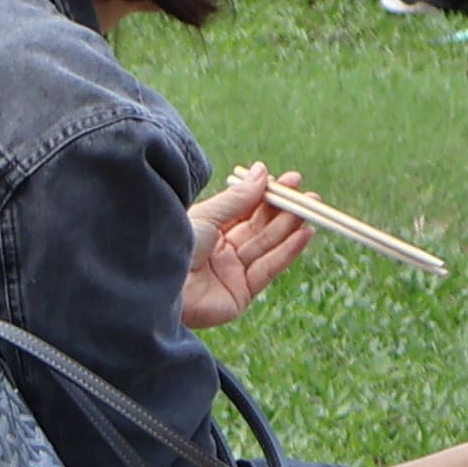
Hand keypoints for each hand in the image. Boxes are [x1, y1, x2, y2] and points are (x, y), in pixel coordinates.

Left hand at [186, 167, 313, 330]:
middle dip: (284, 211)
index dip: (267, 195)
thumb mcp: (206, 215)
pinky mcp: (240, 294)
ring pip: (267, 246)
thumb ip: (237, 198)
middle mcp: (218, 251)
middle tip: (308, 195)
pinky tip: (305, 234)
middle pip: (258, 228)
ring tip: (311, 208)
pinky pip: (269, 269)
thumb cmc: (172, 244)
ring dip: (290, 228)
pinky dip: (288, 251)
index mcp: (205, 230)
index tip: (290, 180)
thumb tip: (262, 171)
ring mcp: (229, 273)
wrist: (156, 285)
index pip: (243, 210)